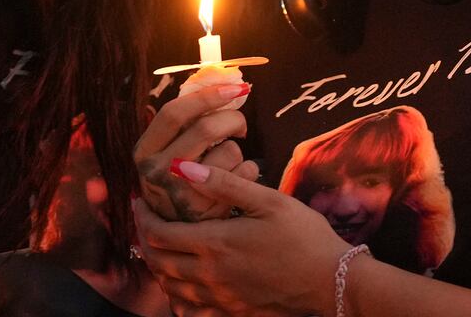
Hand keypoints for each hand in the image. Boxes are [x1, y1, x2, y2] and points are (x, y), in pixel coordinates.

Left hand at [133, 162, 350, 315]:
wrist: (330, 280)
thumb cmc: (304, 235)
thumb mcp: (269, 201)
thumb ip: (225, 184)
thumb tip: (181, 167)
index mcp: (215, 243)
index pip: (158, 233)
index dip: (142, 216)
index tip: (140, 201)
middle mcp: (209, 274)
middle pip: (157, 260)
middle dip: (144, 239)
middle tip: (146, 221)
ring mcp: (218, 298)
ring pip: (169, 286)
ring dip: (158, 266)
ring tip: (162, 246)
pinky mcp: (231, 312)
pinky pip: (189, 309)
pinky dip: (177, 294)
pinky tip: (183, 283)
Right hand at [134, 84, 257, 221]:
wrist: (178, 230)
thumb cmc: (179, 178)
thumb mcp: (168, 151)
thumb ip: (185, 123)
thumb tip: (221, 81)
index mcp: (144, 151)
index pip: (173, 112)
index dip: (207, 95)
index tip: (236, 87)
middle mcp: (156, 171)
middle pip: (207, 128)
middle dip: (233, 119)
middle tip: (239, 125)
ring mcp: (181, 192)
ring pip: (229, 150)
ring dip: (238, 150)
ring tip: (228, 162)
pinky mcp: (207, 210)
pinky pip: (245, 171)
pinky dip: (249, 169)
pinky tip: (236, 180)